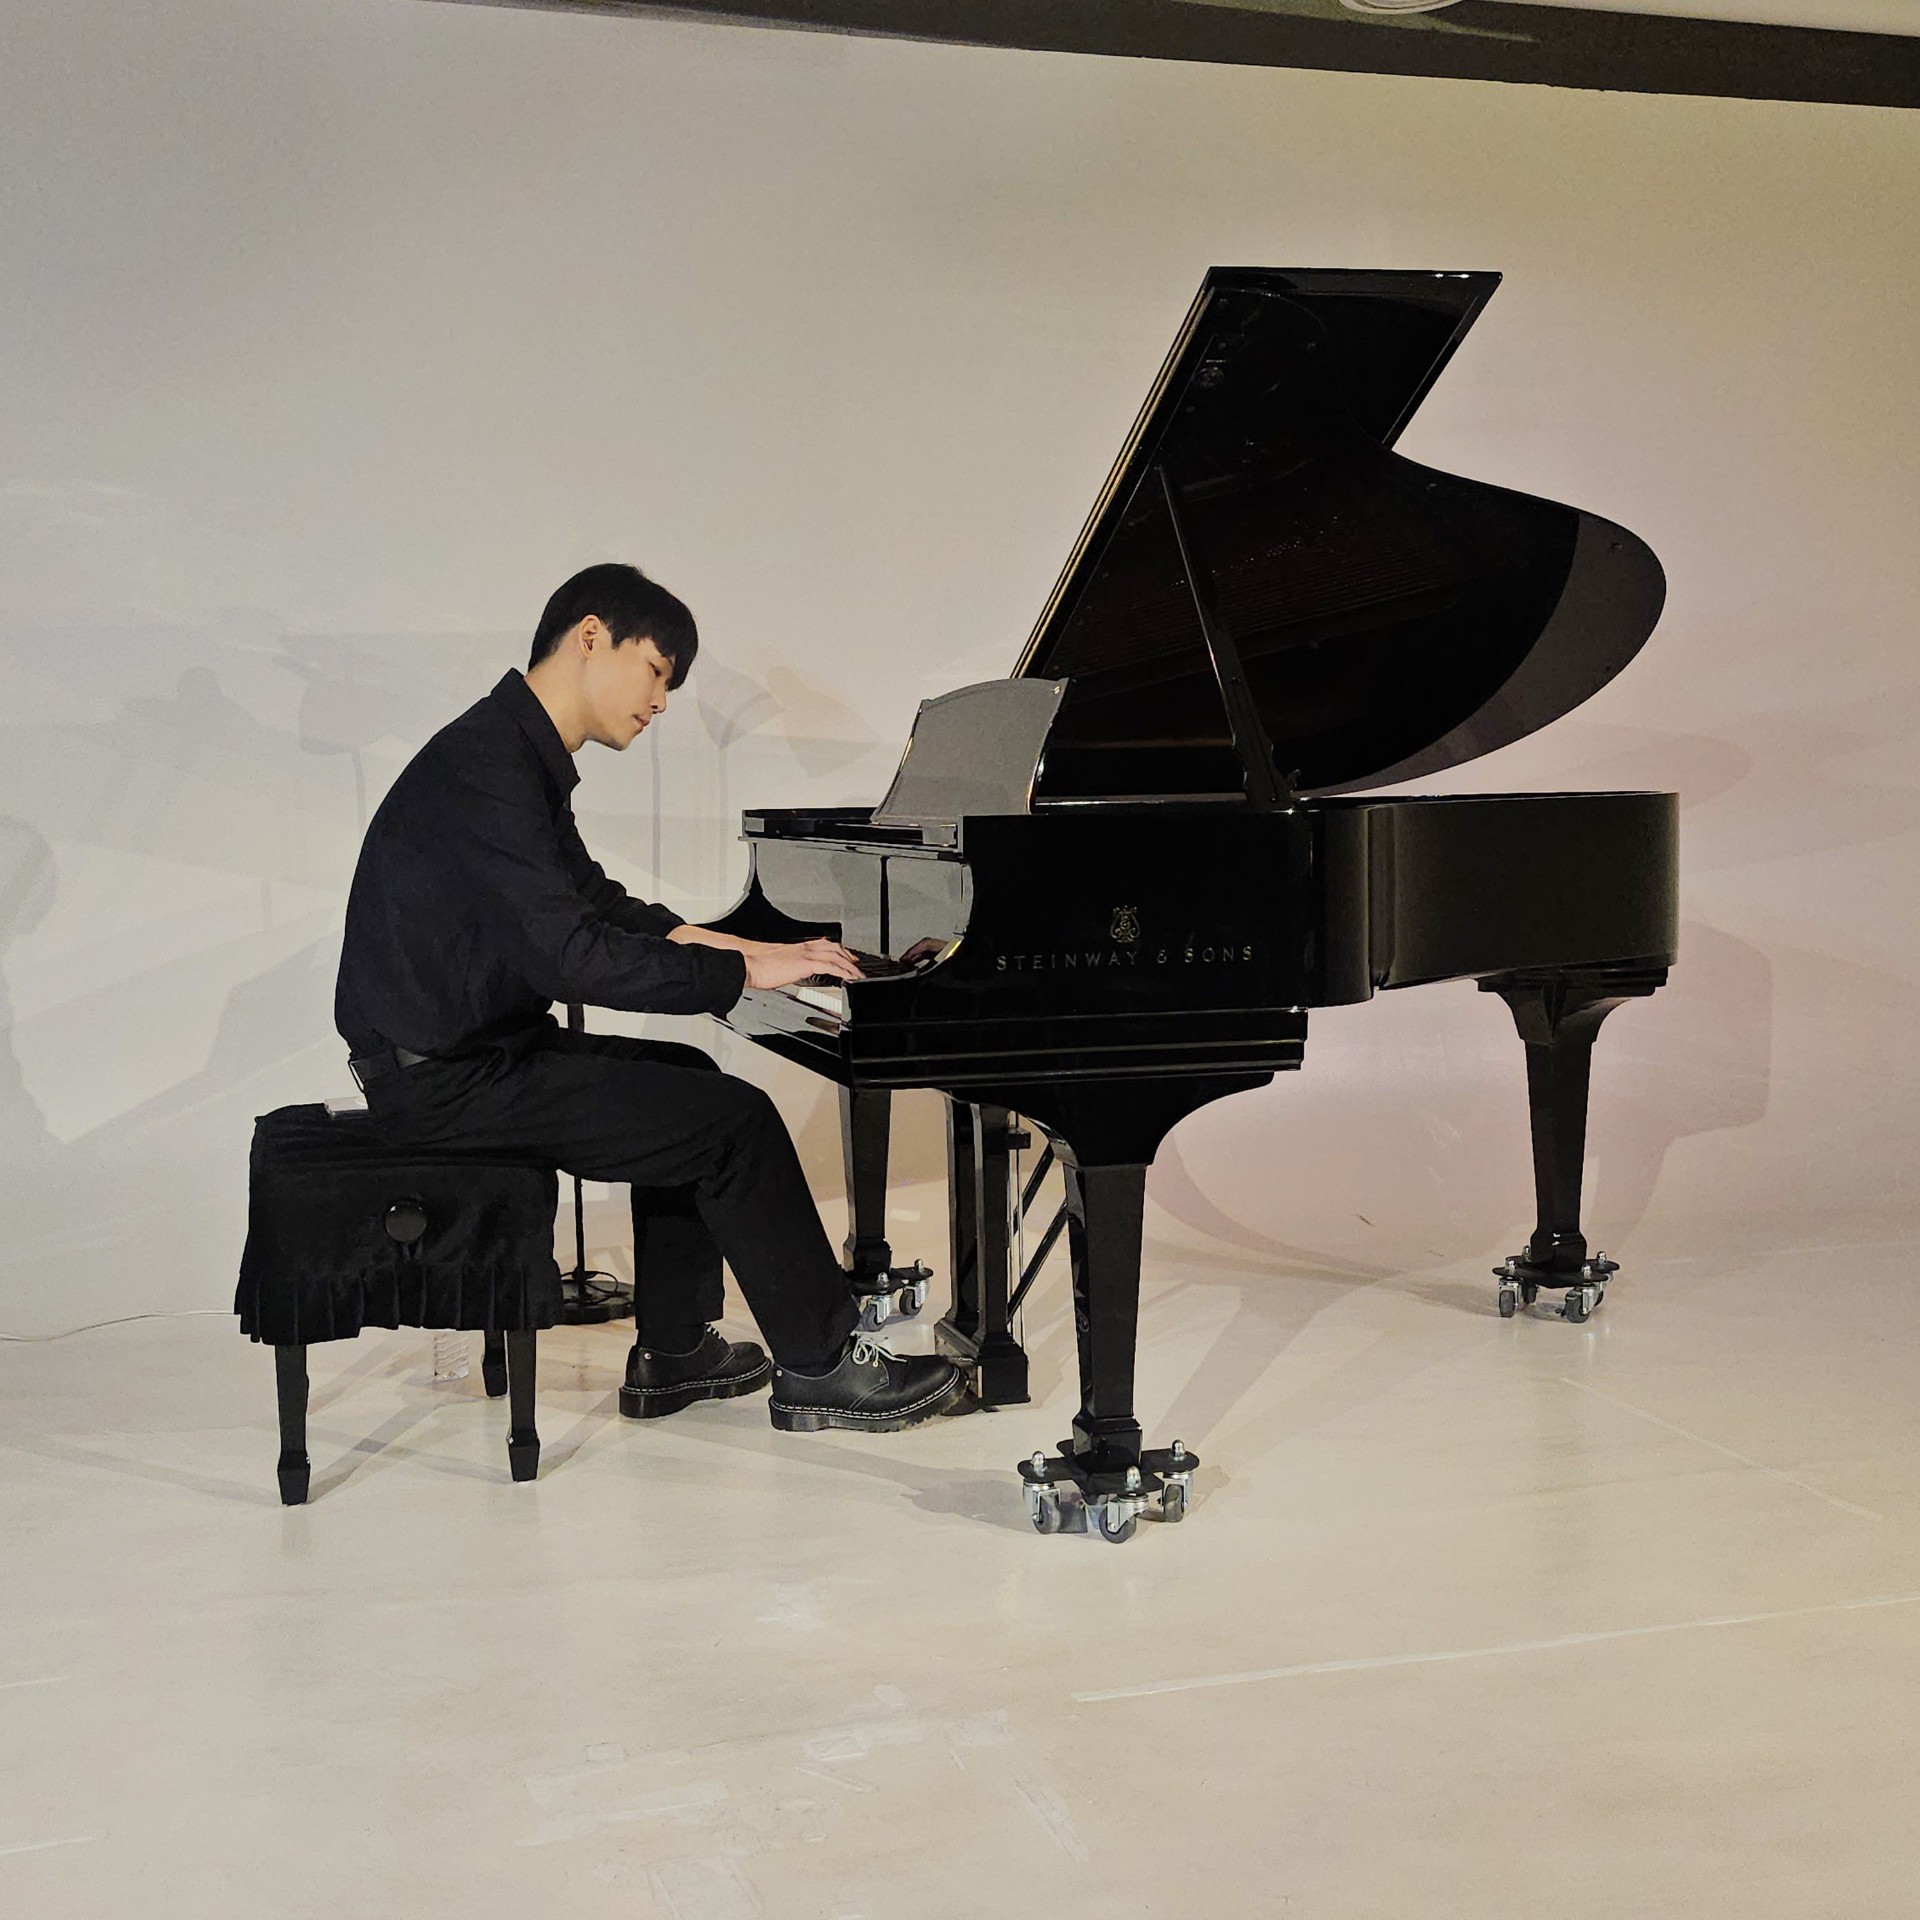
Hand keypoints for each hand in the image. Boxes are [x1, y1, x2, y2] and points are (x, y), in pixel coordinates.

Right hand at [743, 938, 864, 991]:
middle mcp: (804, 947)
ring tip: (858, 975)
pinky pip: (831, 966)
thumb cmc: (757, 967)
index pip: (823, 944)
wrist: (748, 966)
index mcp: (797, 947)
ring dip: (850, 966)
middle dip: (848, 955)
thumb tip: (791, 973)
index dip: (837, 950)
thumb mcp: (777, 964)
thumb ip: (788, 966)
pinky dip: (844, 972)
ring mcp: (806, 954)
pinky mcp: (806, 963)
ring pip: (836, 956)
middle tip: (856, 965)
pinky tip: (850, 979)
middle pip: (834, 947)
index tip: (845, 956)